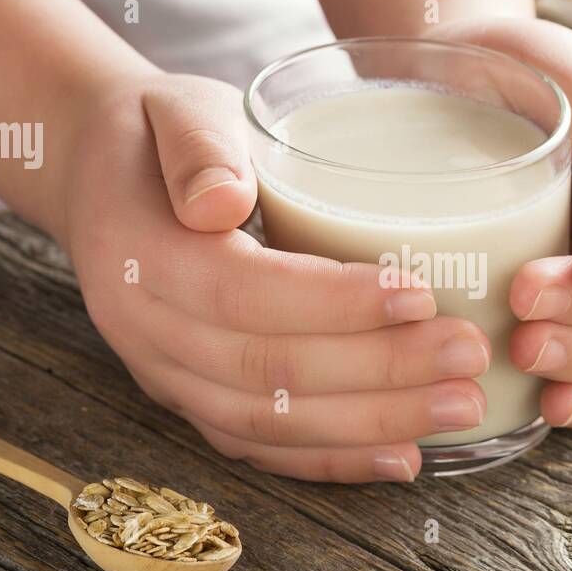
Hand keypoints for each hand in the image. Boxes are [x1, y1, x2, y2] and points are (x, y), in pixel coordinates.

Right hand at [56, 74, 489, 481]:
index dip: (334, 304)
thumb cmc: (160, 134)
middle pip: (268, 373)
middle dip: (379, 372)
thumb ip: (200, 148)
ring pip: (271, 423)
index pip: (244, 294)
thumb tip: (218, 203)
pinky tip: (405, 458)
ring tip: (461, 406)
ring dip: (372, 423)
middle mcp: (146, 332)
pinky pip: (262, 447)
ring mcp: (167, 376)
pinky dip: (334, 460)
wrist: (103, 180)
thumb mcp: (179, 110)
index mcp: (139, 256)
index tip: (420, 293)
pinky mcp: (194, 401)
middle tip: (468, 354)